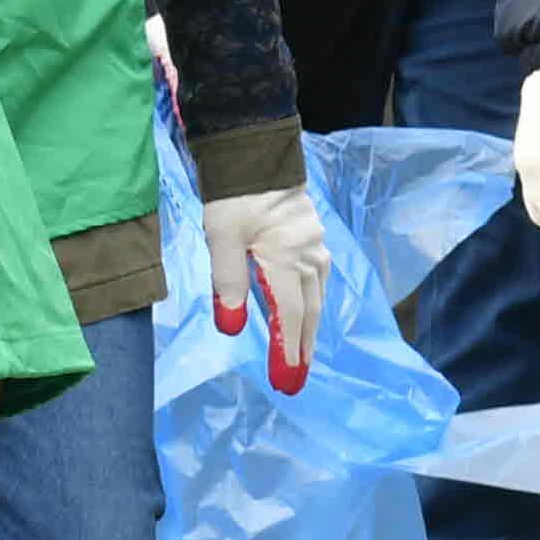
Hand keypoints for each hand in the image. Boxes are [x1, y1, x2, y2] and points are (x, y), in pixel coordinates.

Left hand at [198, 182, 328, 390]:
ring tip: (301, 358)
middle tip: (294, 382)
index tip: (284, 381)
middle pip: (310, 313)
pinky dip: (311, 305)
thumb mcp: (221, 240)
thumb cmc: (234, 197)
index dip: (287, 351)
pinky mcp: (312, 239)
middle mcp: (309, 257)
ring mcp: (315, 247)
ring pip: (317, 297)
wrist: (256, 156)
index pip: (291, 316)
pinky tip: (306, 317)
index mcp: (287, 260)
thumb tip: (233, 328)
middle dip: (301, 350)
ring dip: (309, 330)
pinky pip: (317, 281)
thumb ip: (228, 285)